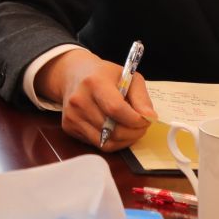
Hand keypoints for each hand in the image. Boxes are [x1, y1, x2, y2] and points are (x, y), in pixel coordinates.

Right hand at [37, 48, 155, 150]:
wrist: (73, 74)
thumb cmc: (103, 75)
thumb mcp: (127, 77)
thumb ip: (141, 97)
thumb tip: (149, 118)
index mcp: (94, 82)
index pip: (115, 109)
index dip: (135, 120)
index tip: (146, 120)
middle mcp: (79, 100)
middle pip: (112, 130)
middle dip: (134, 133)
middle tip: (142, 127)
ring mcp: (72, 115)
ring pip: (106, 142)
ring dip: (125, 140)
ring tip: (130, 129)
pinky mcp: (68, 127)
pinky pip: (97, 144)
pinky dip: (112, 141)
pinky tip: (115, 129)